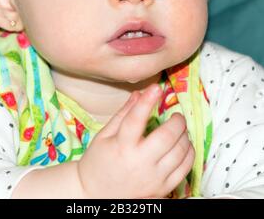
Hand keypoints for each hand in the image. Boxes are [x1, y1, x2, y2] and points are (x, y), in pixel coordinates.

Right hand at [77, 84, 194, 197]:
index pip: (136, 119)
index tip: (157, 87)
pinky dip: (189, 153)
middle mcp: (139, 162)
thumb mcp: (104, 135)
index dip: (148, 100)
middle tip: (176, 115)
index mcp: (121, 146)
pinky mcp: (162, 189)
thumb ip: (124, 114)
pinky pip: (185, 169)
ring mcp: (153, 178)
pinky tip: (183, 145)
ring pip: (180, 152)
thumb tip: (139, 94)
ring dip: (184, 135)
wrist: (95, 196)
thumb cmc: (97, 163)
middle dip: (177, 120)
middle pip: (167, 136)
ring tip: (179, 130)